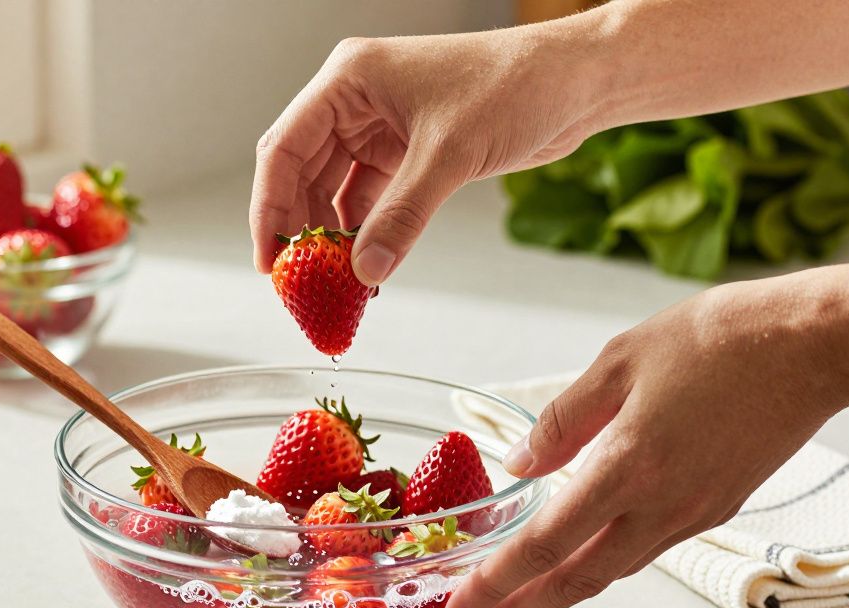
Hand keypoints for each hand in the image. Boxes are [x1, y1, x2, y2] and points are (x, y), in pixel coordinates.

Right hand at [249, 26, 606, 285]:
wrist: (578, 81)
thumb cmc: (517, 84)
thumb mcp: (450, 154)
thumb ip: (402, 217)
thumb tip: (364, 271)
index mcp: (350, 79)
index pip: (285, 148)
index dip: (270, 208)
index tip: (270, 260)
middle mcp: (357, 101)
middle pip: (303, 173)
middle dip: (300, 230)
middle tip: (299, 284)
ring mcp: (381, 126)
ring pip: (335, 190)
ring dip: (333, 237)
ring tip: (332, 286)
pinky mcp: (409, 151)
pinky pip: (370, 199)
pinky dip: (366, 234)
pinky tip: (364, 268)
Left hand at [442, 271, 848, 607]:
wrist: (811, 348)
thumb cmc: (717, 340)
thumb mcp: (619, 362)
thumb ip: (564, 419)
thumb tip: (521, 461)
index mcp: (628, 466)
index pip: (547, 542)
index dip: (497, 582)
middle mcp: (660, 505)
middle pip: (576, 580)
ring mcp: (692, 513)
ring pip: (612, 570)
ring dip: (558, 596)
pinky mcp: (715, 508)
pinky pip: (645, 548)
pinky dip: (602, 564)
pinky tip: (577, 561)